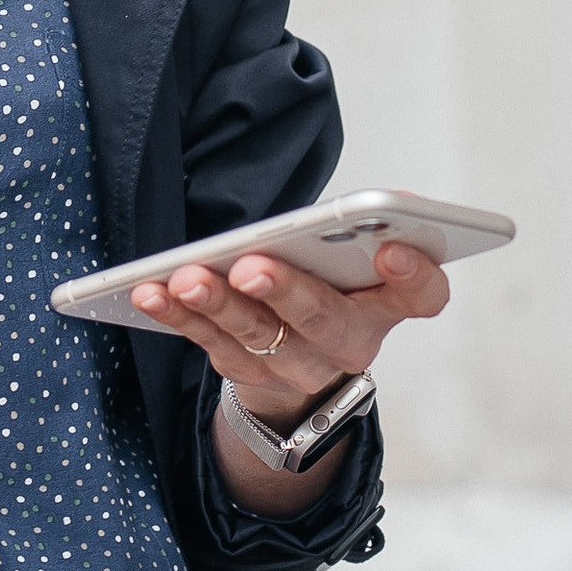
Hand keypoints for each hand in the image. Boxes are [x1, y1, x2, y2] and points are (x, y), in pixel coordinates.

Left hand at [129, 239, 447, 430]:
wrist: (303, 361)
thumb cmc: (334, 284)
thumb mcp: (361, 256)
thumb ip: (374, 222)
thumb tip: (395, 199)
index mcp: (389, 305)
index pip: (422, 296)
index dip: (413, 276)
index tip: (391, 250)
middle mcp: (349, 343)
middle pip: (323, 320)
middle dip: (286, 291)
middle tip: (251, 267)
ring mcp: (295, 365)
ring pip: (257, 336)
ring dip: (219, 304)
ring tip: (187, 278)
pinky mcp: (246, 371)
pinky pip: (210, 344)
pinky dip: (177, 317)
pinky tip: (149, 292)